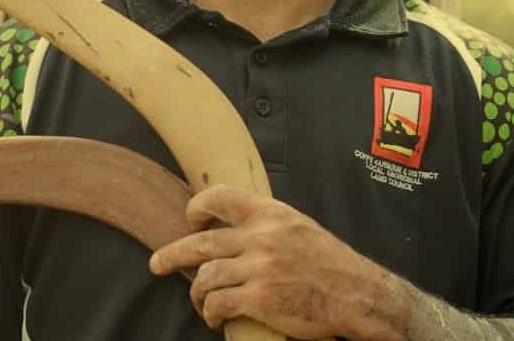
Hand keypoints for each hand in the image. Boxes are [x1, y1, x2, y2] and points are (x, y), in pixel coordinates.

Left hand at [149, 185, 409, 339]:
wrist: (356, 293)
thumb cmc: (329, 262)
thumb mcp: (297, 227)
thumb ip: (266, 224)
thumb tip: (235, 229)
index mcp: (270, 213)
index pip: (222, 197)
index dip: (198, 206)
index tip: (190, 218)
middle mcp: (261, 236)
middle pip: (202, 242)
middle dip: (172, 254)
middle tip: (156, 263)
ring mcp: (259, 268)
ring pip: (206, 277)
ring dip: (197, 292)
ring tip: (200, 301)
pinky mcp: (260, 298)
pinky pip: (219, 303)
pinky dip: (211, 311)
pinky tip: (214, 316)